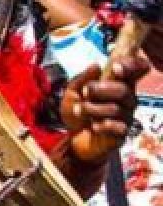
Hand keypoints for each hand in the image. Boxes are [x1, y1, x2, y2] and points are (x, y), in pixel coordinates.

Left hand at [63, 49, 152, 164]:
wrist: (72, 139)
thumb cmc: (77, 113)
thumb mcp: (71, 94)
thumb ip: (81, 79)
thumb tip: (96, 65)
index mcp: (118, 84)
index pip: (135, 71)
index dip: (130, 66)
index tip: (115, 68)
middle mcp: (127, 99)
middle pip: (123, 90)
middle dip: (100, 90)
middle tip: (85, 93)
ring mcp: (126, 116)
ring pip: (116, 109)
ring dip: (92, 109)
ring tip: (79, 111)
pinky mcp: (122, 133)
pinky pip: (118, 127)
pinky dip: (103, 125)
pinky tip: (94, 126)